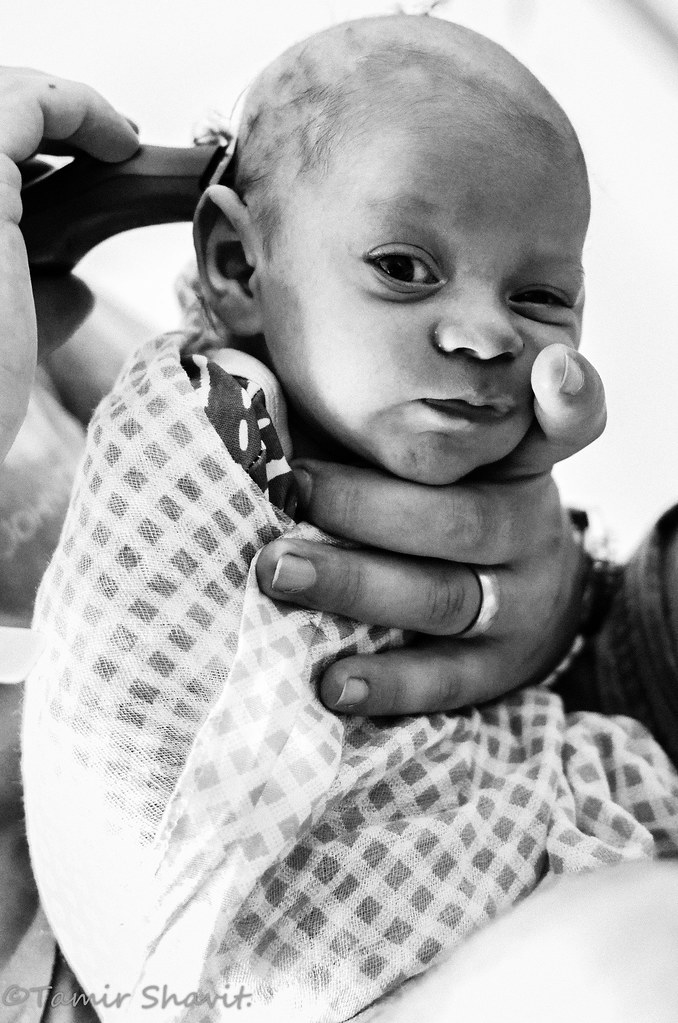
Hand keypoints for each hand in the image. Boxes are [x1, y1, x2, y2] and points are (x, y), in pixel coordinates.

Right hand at [0, 67, 138, 463]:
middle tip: (120, 143)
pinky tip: (123, 140)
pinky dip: (82, 109)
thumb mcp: (12, 334)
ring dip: (74, 112)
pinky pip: (33, 104)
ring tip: (126, 141)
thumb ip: (34, 299)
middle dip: (56, 120)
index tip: (97, 159)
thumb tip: (76, 288)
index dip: (34, 139)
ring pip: (8, 98)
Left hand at [256, 345, 604, 714]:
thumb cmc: (446, 501)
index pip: (564, 426)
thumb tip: (257, 390)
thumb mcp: (445, 454)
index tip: (554, 370)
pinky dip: (388, 683)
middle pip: (459, 518)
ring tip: (278, 572)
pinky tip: (332, 684)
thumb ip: (382, 421)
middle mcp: (528, 529)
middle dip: (369, 506)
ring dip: (355, 584)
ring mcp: (521, 605)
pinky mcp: (498, 671)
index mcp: (518, 463)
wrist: (523, 594)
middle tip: (293, 488)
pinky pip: (444, 679)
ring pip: (441, 597)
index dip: (567, 400)